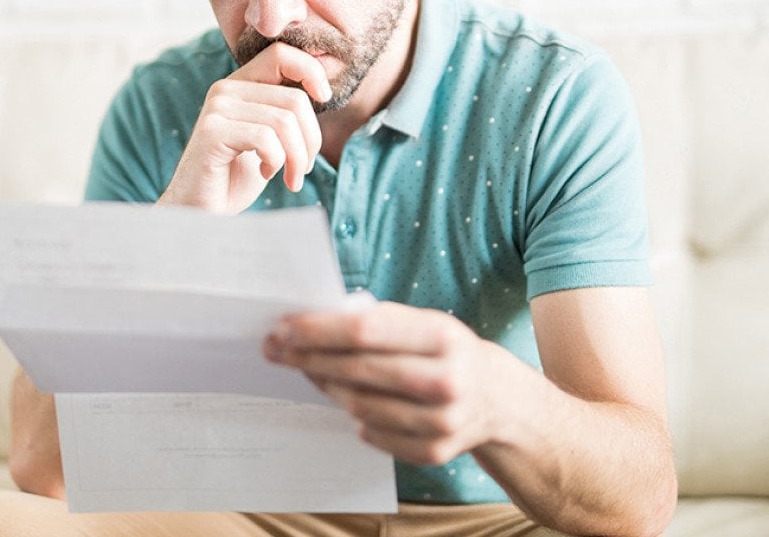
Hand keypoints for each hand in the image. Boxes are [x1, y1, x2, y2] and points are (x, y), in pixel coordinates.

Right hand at [157, 42, 330, 213]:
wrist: (200, 212)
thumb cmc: (236, 179)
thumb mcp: (268, 139)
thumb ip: (285, 112)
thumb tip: (322, 91)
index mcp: (240, 85)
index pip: (282, 54)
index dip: (312, 71)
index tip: (324, 101)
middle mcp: (225, 89)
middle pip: (294, 98)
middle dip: (311, 139)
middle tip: (303, 168)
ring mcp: (216, 109)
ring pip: (285, 121)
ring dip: (297, 157)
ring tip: (291, 178)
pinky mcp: (212, 132)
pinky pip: (266, 139)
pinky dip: (276, 162)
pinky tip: (266, 174)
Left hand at [264, 301, 513, 465]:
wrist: (497, 397)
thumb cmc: (442, 350)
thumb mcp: (422, 323)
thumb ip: (375, 321)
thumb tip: (308, 323)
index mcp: (442, 335)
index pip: (363, 331)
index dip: (316, 330)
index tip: (282, 328)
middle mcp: (447, 379)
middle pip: (358, 371)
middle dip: (308, 359)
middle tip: (276, 350)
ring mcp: (444, 420)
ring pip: (360, 406)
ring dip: (326, 387)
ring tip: (309, 373)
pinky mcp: (437, 451)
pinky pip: (375, 435)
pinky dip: (356, 419)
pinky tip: (349, 402)